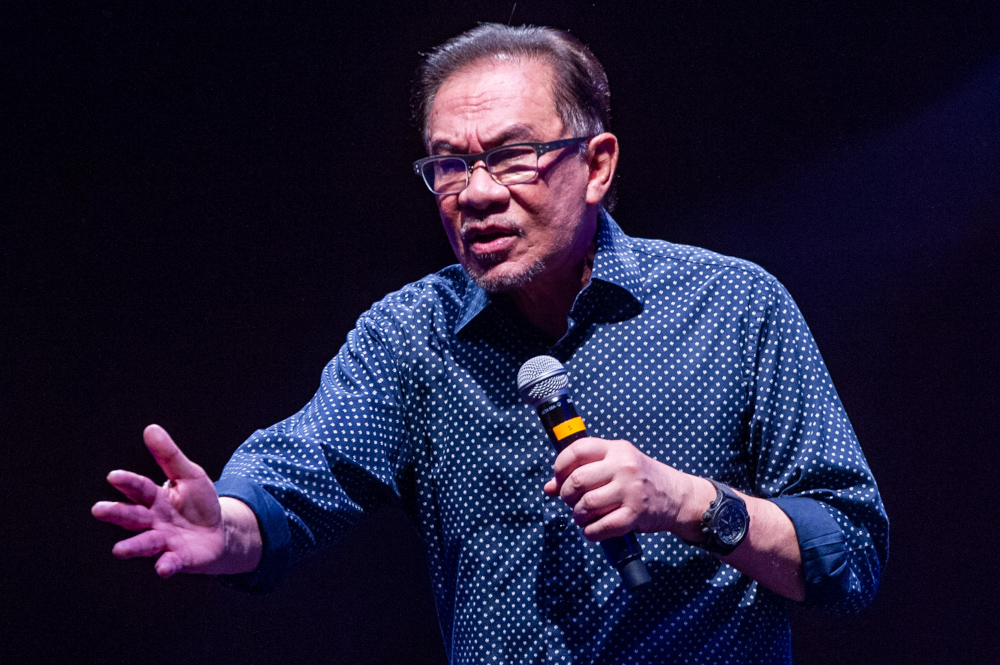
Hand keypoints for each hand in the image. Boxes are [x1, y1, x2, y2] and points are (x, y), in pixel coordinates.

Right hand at [92, 424, 257, 576]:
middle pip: (133, 517)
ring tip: (119, 550)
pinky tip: (163, 567)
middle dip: (116, 514)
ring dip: (133, 547)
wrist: (219, 532)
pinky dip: (166, 565)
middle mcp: (153, 521)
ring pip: (145, 543)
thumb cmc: (198, 503)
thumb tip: (151, 428)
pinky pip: (170, 562)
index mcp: (154, 498)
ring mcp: (164, 541)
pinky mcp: (178, 558)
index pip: (139, 488)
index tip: (114, 476)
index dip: (128, 482)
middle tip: (98, 510)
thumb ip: (169, 456)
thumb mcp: (189, 475)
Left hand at [543, 437, 706, 541]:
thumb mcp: (616, 465)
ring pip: (587, 504)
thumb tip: (549, 487)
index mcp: (616, 449)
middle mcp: (623, 466)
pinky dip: (591, 532)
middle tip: (570, 501)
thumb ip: (585, 470)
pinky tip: (592, 530)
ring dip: (578, 515)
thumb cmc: (640, 479)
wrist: (677, 496)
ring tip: (582, 516)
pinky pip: (601, 526)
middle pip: (578, 480)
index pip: (578, 450)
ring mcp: (630, 491)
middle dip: (566, 495)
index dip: (560, 465)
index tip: (558, 478)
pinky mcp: (635, 514)